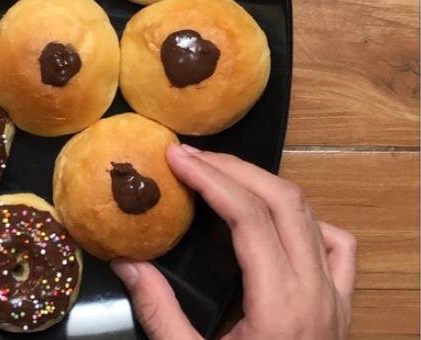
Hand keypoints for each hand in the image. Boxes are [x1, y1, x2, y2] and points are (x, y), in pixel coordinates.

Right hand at [111, 145, 356, 339]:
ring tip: (221, 176)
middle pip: (284, 202)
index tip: (177, 157)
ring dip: (264, 185)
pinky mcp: (343, 305)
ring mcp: (337, 297)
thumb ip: (159, 312)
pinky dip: (306, 219)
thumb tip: (125, 260)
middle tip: (190, 158)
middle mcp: (318, 293)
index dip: (212, 178)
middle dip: (234, 169)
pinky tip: (275, 221)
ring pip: (311, 214)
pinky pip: (337, 246)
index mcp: (281, 307)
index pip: (250, 218)